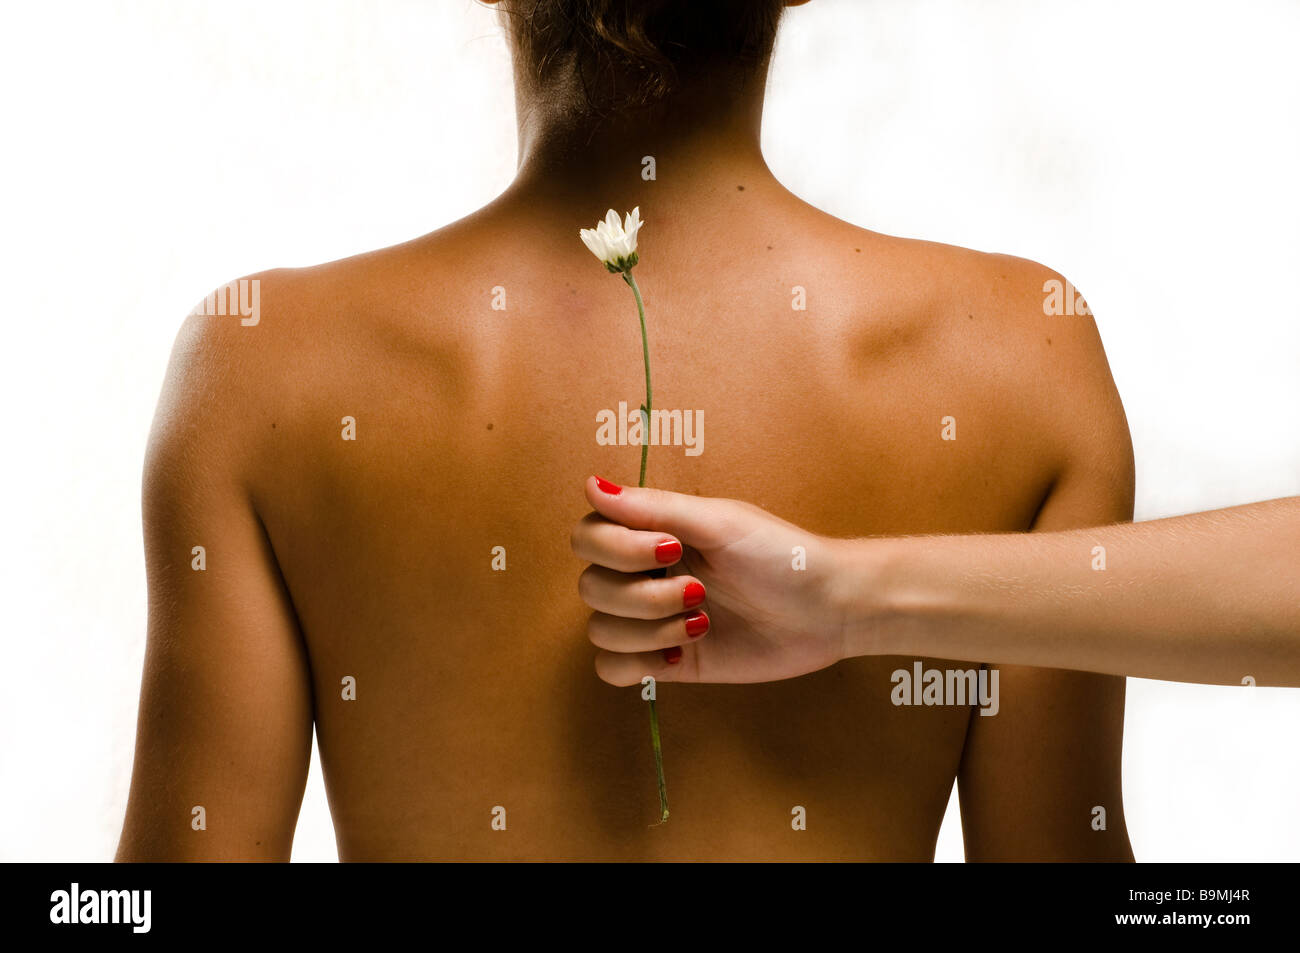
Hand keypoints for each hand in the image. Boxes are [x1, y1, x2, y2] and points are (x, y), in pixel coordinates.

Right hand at [571, 476, 861, 684]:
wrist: (827, 609)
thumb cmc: (780, 554)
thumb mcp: (720, 522)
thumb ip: (652, 507)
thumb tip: (590, 485)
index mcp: (652, 533)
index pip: (588, 538)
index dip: (615, 548)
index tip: (671, 548)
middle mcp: (645, 574)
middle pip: (591, 587)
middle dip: (643, 595)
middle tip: (698, 591)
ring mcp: (653, 620)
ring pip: (600, 630)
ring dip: (649, 628)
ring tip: (701, 622)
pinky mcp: (667, 662)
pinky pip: (612, 669)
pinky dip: (640, 662)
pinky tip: (682, 650)